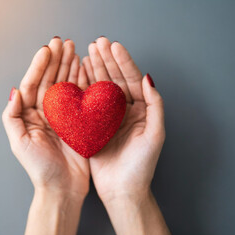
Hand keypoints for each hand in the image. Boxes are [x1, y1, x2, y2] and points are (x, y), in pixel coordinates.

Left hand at [2, 37, 89, 234]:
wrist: (62, 188)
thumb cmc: (40, 169)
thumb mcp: (19, 143)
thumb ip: (12, 116)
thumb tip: (15, 90)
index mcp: (29, 115)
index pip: (34, 83)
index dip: (39, 65)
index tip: (47, 49)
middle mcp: (46, 112)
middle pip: (50, 79)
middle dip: (56, 60)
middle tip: (63, 42)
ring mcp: (63, 115)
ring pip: (65, 84)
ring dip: (69, 66)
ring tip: (74, 49)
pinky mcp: (79, 121)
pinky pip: (80, 97)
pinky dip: (82, 81)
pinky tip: (84, 68)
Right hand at [82, 37, 170, 234]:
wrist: (123, 190)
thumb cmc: (142, 166)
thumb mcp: (155, 135)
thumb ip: (155, 106)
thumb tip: (149, 78)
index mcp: (141, 110)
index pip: (132, 80)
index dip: (123, 62)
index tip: (113, 46)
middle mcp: (125, 111)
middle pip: (115, 79)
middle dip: (107, 60)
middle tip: (97, 43)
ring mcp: (109, 117)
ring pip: (101, 88)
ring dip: (94, 69)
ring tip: (86, 52)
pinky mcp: (94, 126)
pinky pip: (88, 103)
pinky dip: (83, 87)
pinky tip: (78, 74)